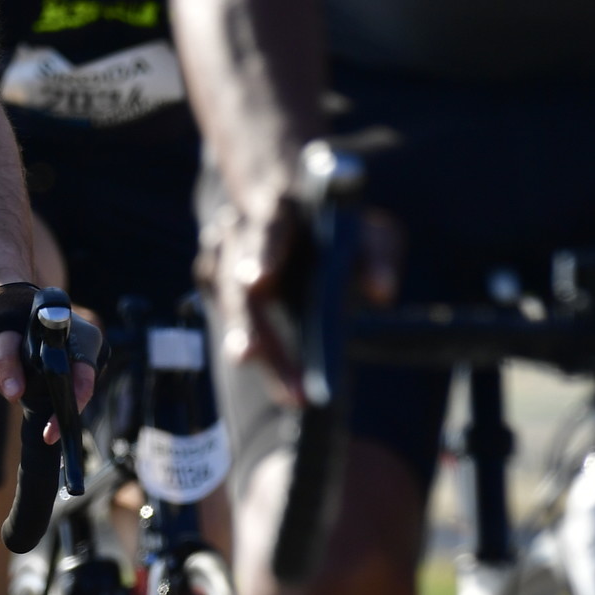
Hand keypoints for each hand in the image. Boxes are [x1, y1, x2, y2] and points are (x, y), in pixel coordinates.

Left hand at [0, 279, 96, 444]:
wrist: (12, 298)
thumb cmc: (11, 313)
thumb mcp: (3, 336)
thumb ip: (7, 362)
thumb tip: (14, 394)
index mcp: (83, 338)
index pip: (84, 384)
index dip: (67, 411)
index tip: (50, 434)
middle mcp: (91, 346)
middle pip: (76, 391)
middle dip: (46, 405)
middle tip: (11, 396)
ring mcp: (86, 355)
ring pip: (68, 390)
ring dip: (39, 396)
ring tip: (4, 383)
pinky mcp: (76, 361)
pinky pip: (63, 384)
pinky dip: (39, 388)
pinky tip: (12, 382)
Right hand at [200, 194, 400, 405]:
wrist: (288, 208)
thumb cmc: (335, 223)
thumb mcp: (369, 229)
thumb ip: (377, 254)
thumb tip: (381, 293)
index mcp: (280, 207)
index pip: (269, 227)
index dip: (264, 252)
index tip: (259, 281)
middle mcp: (239, 229)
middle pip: (238, 278)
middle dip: (250, 324)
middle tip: (257, 360)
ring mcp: (220, 255)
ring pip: (226, 299)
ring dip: (247, 341)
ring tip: (282, 387)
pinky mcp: (213, 277)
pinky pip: (221, 311)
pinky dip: (243, 340)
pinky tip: (265, 366)